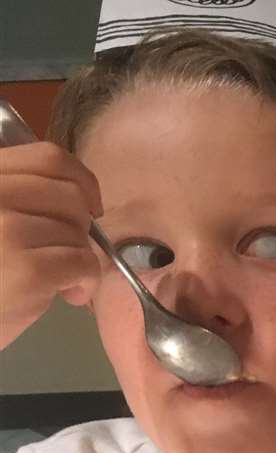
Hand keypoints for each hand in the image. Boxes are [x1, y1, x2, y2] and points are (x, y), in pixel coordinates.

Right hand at [0, 141, 103, 339]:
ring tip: (57, 279)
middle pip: (70, 196)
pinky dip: (87, 281)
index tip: (89, 206)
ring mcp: (5, 231)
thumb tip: (78, 193)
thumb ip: (17, 196)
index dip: (81, 181)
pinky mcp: (26, 270)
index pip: (48, 158)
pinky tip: (69, 294)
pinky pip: (83, 262)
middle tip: (65, 252)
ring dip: (80, 258)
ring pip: (78, 232)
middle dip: (81, 227)